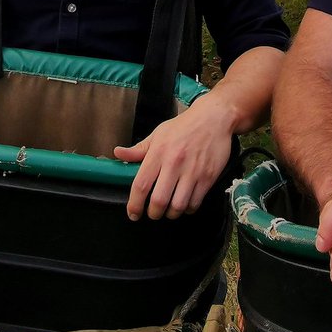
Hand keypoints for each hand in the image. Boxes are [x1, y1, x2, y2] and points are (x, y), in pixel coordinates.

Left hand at [113, 98, 235, 220]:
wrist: (213, 118)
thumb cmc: (183, 127)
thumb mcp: (158, 133)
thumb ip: (138, 149)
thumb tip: (118, 153)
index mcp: (158, 152)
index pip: (141, 184)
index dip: (134, 204)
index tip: (133, 213)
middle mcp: (174, 163)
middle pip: (159, 200)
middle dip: (153, 213)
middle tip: (153, 213)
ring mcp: (192, 171)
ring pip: (178, 205)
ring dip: (171, 214)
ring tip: (169, 210)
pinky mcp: (208, 177)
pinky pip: (195, 203)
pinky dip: (187, 209)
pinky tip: (184, 203)